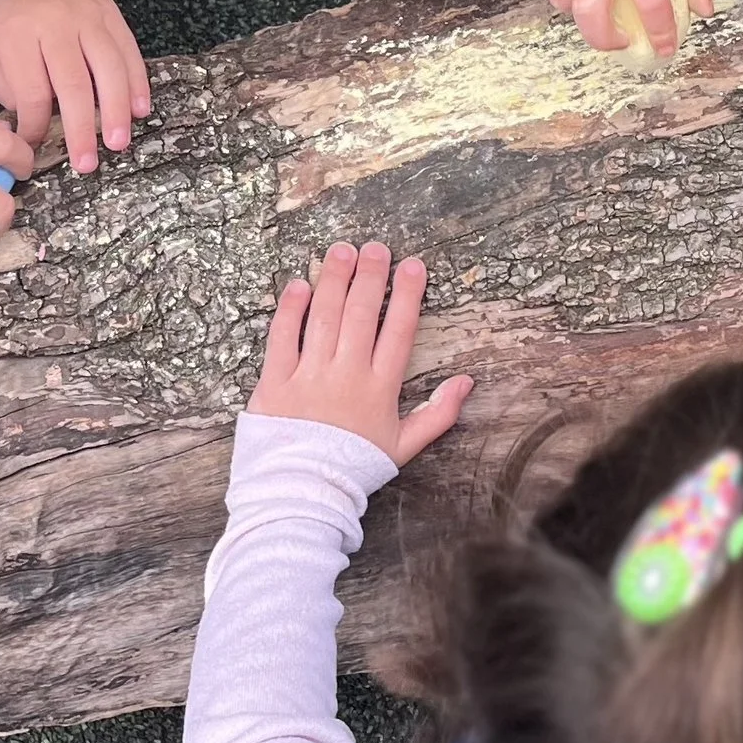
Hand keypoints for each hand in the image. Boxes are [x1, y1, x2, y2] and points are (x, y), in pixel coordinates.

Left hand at [0, 0, 149, 174]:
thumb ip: (0, 85)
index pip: (33, 93)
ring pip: (110, 69)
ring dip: (117, 110)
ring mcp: (88, 18)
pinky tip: (140, 109)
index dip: (36, 126)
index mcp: (16, 36)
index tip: (34, 145)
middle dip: (83, 130)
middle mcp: (56, 26)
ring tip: (119, 142)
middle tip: (88, 164)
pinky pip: (129, 51)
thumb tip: (32, 118)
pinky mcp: (111, 13)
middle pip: (75, 86)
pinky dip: (137, 82)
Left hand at [247, 239, 474, 463]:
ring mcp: (309, 376)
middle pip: (362, 314)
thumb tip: (467, 382)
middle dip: (371, 276)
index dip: (408, 294)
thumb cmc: (354, 469)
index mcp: (380, 388)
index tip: (413, 266)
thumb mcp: (404, 446)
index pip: (399, 330)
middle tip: (376, 247)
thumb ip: (438, 413)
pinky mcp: (275, 382)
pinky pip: (282, 337)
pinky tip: (298, 285)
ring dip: (333, 279)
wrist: (302, 494)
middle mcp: (347, 375)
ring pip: (324, 316)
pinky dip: (290, 309)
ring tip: (340, 251)